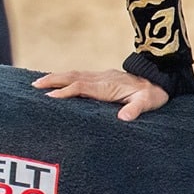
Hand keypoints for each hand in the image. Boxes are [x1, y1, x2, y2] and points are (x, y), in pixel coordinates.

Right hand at [32, 68, 169, 121]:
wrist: (160, 77)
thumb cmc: (153, 94)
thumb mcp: (148, 103)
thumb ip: (135, 110)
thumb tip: (123, 119)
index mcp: (109, 86)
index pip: (82, 87)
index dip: (66, 91)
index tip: (50, 97)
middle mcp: (102, 79)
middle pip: (73, 77)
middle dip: (53, 80)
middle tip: (34, 85)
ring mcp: (101, 76)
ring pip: (74, 75)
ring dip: (56, 77)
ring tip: (38, 83)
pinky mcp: (102, 77)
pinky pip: (79, 76)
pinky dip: (65, 77)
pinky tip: (57, 81)